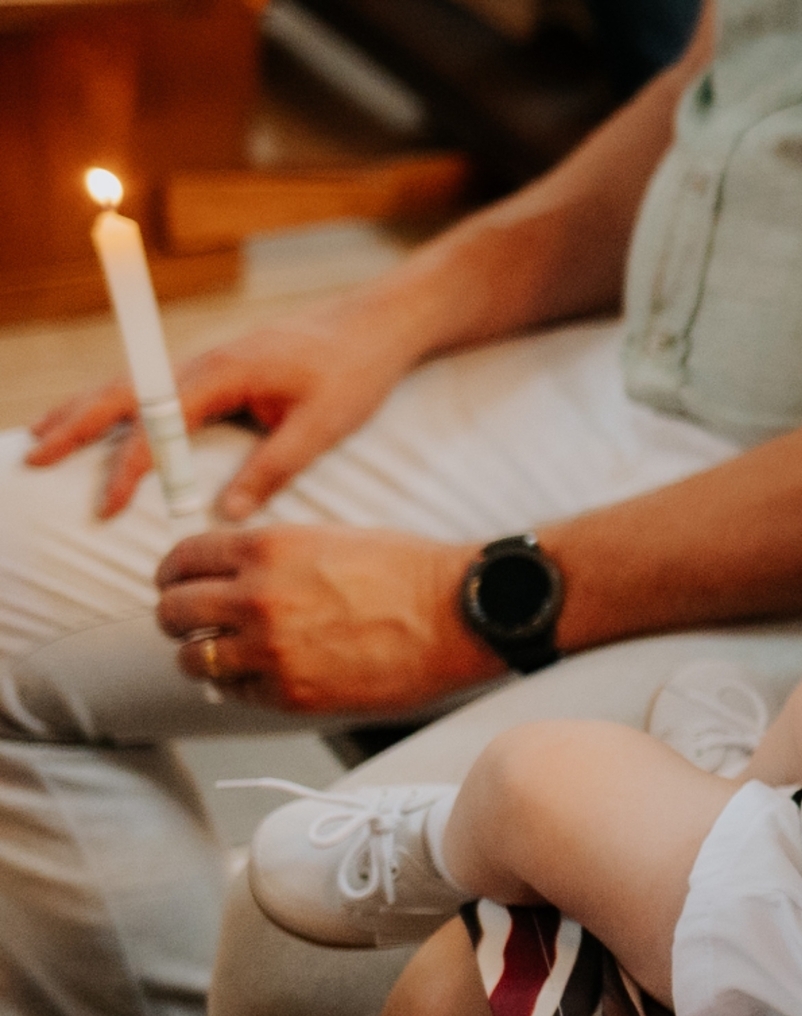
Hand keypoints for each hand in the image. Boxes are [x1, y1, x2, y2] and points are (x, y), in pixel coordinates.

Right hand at [28, 295, 422, 519]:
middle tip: (33, 458)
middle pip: (123, 392)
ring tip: (44, 438)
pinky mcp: (219, 368)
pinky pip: (156, 387)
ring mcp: (208, 361)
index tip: (107, 507)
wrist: (376, 326)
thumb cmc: (354, 372)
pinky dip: (120, 404)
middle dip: (75, 424)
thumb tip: (226, 513)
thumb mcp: (321, 427)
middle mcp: (204, 361)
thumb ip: (274, 468)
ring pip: (132, 384)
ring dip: (87, 410)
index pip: (157, 422)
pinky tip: (106, 423)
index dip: (129, 467)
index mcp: (223, 372)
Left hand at [157, 525, 500, 711]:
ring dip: (202, 657)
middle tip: (194, 622)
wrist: (459, 616)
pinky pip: (235, 693)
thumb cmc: (409, 574)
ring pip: (192, 659)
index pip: (182, 560)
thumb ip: (272, 557)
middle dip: (178, 616)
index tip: (178, 583)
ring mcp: (272, 650)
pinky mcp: (293, 693)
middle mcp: (258, 598)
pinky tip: (262, 675)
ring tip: (225, 655)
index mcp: (267, 549)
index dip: (174, 573)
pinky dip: (239, 686)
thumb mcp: (328, 540)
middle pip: (172, 611)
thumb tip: (232, 577)